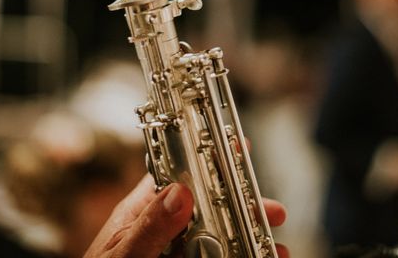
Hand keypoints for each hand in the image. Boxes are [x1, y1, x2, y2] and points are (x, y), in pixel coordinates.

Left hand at [84, 174, 288, 257]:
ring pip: (218, 236)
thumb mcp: (123, 252)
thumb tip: (180, 193)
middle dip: (244, 205)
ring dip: (249, 238)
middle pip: (211, 206)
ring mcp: (174, 249)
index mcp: (143, 209)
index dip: (211, 158)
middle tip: (272, 211)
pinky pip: (216, 257)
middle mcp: (163, 227)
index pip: (180, 173)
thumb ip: (150, 227)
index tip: (238, 149)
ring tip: (275, 248)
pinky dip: (240, 256)